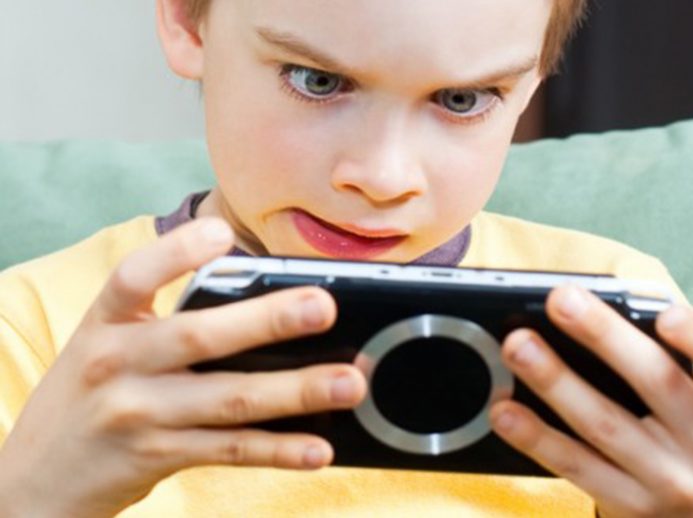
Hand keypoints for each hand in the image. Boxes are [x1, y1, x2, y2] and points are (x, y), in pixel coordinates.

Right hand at [0, 219, 366, 517]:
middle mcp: (119, 364)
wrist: (36, 479)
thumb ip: (166, 320)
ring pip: (229, 400)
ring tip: (348, 382)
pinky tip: (317, 447)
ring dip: (295, 391)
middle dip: (266, 321)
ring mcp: (139, 415)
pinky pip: (229, 451)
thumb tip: (263, 301)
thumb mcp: (107, 344)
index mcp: (106, 323)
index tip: (222, 233)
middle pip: (199, 337)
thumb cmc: (93, 393)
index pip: (134, 277)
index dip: (176, 252)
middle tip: (323, 306)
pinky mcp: (158, 457)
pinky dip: (278, 450)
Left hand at [489, 285, 692, 517]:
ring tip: (517, 345)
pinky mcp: (629, 505)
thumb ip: (664, 358)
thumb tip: (591, 307)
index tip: (667, 314)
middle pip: (658, 383)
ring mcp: (670, 481)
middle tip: (560, 300)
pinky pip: (575, 467)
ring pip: (605, 425)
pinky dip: (535, 437)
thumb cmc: (689, 437)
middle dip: (604, 336)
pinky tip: (505, 410)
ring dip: (555, 381)